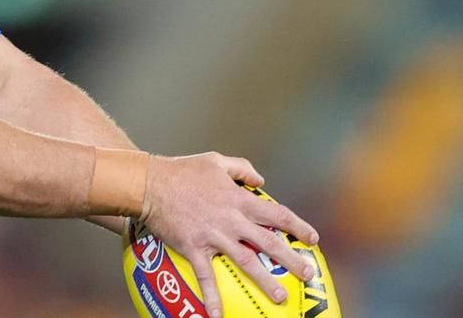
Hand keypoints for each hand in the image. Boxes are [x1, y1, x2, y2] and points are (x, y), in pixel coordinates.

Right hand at [140, 152, 319, 317]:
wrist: (150, 183)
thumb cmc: (182, 170)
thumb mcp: (215, 161)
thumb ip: (241, 168)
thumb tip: (260, 180)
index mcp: (239, 199)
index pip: (277, 215)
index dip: (298, 227)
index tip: (313, 239)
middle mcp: (232, 220)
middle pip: (269, 243)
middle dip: (291, 260)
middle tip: (307, 274)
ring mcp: (214, 236)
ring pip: (246, 262)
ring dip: (265, 281)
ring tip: (280, 297)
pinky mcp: (194, 247)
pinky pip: (206, 276)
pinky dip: (212, 297)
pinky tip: (217, 315)